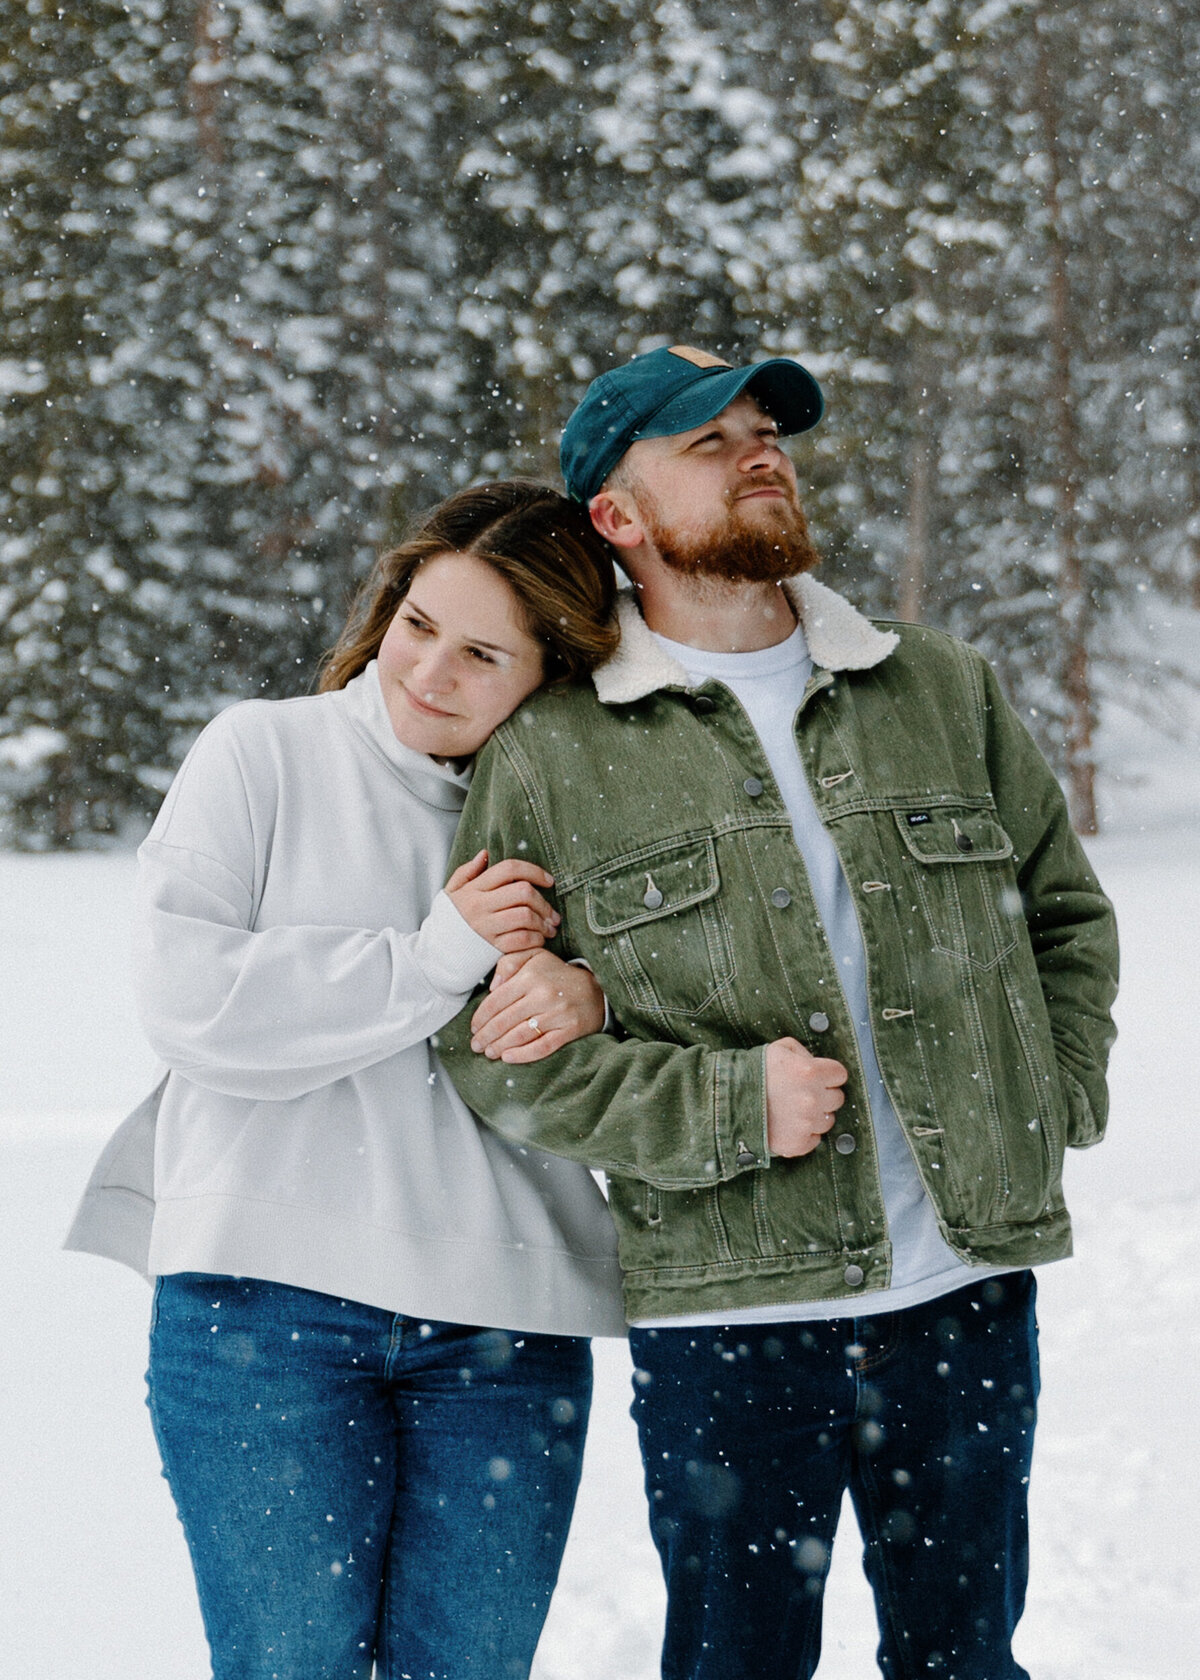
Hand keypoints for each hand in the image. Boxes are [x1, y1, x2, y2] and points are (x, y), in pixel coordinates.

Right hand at [445, 851, 560, 953]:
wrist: (436, 953)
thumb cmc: (449, 920)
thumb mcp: (452, 892)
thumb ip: (467, 871)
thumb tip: (485, 854)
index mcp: (474, 888)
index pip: (509, 869)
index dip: (534, 871)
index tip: (549, 880)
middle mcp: (480, 905)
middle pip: (523, 892)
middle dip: (544, 902)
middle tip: (552, 913)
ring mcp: (486, 927)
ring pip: (525, 916)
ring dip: (543, 922)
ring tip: (550, 927)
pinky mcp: (491, 947)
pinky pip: (521, 940)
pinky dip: (535, 939)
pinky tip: (538, 939)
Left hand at [469, 948, 606, 1062]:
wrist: (596, 988)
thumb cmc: (557, 974)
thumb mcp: (534, 957)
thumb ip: (509, 963)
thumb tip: (492, 986)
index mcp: (530, 977)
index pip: (496, 1001)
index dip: (481, 1017)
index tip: (473, 1028)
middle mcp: (543, 995)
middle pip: (505, 1020)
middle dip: (486, 1036)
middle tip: (476, 1046)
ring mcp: (557, 1014)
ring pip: (520, 1035)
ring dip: (500, 1047)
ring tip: (489, 1053)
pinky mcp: (569, 1030)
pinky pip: (542, 1046)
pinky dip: (523, 1055)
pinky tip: (508, 1058)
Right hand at [764, 1037, 848, 1156]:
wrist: (727, 1102)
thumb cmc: (753, 1071)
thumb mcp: (779, 1049)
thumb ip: (804, 1054)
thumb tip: (819, 1066)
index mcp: (810, 1072)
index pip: (840, 1074)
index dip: (829, 1075)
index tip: (818, 1077)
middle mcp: (812, 1098)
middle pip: (837, 1098)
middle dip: (823, 1094)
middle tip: (803, 1093)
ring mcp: (806, 1123)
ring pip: (828, 1120)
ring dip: (815, 1115)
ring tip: (793, 1110)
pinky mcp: (798, 1143)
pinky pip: (815, 1140)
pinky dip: (805, 1134)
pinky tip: (789, 1125)